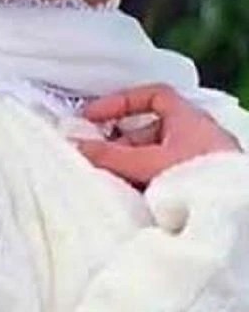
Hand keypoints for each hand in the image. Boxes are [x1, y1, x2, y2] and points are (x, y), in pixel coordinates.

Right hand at [75, 83, 240, 186]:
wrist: (234, 216)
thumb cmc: (202, 179)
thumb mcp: (147, 163)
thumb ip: (109, 155)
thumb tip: (78, 146)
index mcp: (189, 119)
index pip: (153, 95)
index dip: (121, 102)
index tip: (95, 116)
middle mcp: (199, 136)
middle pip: (150, 129)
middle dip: (121, 143)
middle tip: (99, 157)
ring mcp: (204, 162)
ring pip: (158, 154)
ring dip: (133, 165)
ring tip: (116, 181)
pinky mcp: (205, 185)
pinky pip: (169, 174)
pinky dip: (149, 180)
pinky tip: (137, 195)